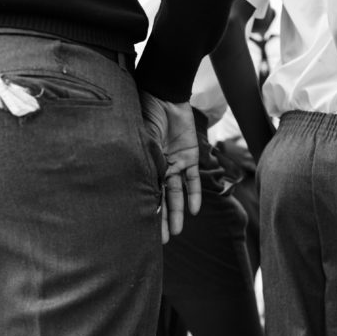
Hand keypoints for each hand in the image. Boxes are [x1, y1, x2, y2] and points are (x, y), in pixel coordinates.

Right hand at [139, 91, 200, 242]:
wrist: (165, 95)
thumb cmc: (147, 115)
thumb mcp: (142, 141)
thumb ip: (144, 162)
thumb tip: (142, 188)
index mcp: (145, 163)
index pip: (146, 192)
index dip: (147, 210)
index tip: (143, 230)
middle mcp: (160, 166)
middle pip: (162, 197)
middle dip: (163, 218)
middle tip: (162, 240)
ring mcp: (175, 162)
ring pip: (178, 193)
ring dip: (178, 212)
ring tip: (177, 231)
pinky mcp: (191, 156)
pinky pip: (194, 179)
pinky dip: (195, 194)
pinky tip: (194, 211)